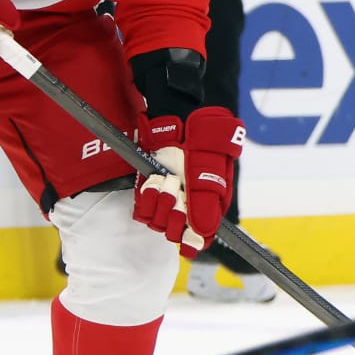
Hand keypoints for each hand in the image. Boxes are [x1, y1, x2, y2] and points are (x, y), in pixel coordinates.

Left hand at [134, 107, 244, 258]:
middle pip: (176, 231)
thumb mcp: (208, 167)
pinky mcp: (151, 189)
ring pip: (159, 222)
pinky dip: (146, 199)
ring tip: (164, 181)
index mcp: (210, 204)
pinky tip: (152, 183)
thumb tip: (204, 232)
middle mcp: (189, 204)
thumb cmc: (201, 139)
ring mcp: (169, 197)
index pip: (201, 237)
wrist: (180, 115)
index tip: (186, 235)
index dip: (191, 239)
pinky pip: (144, 210)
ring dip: (159, 203)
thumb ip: (205, 200)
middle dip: (173, 214)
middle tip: (175, 189)